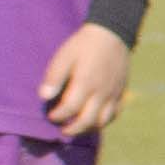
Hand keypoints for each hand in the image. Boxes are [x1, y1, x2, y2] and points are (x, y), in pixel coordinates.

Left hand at [37, 23, 133, 137]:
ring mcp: (113, 94)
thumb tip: (44, 97)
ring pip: (103, 121)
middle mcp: (101, 92)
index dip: (58, 116)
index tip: (50, 115)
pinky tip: (94, 119)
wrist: (111, 34)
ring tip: (77, 127)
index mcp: (85, 83)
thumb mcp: (64, 57)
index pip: (70, 108)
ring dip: (88, 128)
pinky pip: (114, 113)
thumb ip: (54, 78)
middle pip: (87, 120)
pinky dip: (104, 121)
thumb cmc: (83, 45)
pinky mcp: (120, 92)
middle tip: (62, 129)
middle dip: (72, 129)